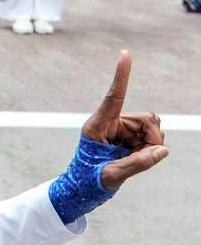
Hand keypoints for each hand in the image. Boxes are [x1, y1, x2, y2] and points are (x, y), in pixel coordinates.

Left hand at [81, 51, 166, 189]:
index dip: (121, 76)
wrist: (81, 191)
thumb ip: (137, 163)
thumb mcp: (111, 176)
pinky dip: (151, 149)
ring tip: (134, 159)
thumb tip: (162, 150)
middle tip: (144, 157)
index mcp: (97, 126)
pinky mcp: (127, 138)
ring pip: (151, 127)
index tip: (124, 53)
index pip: (114, 97)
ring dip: (151, 144)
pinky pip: (151, 137)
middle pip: (145, 118)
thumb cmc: (88, 182)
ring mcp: (119, 130)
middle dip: (153, 136)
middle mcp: (109, 124)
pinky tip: (136, 158)